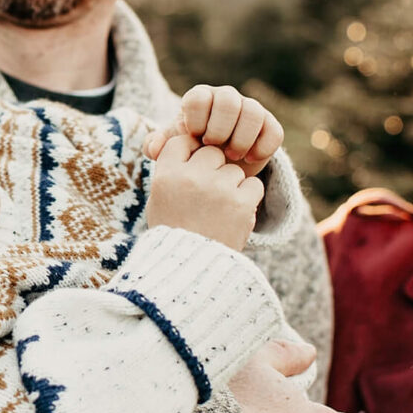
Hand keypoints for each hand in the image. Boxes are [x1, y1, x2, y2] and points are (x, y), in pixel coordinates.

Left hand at [144, 84, 283, 175]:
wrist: (216, 168)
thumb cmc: (190, 152)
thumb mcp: (172, 150)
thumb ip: (159, 147)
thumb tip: (154, 148)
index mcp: (200, 98)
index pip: (199, 97)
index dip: (196, 119)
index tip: (194, 138)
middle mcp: (226, 98)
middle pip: (228, 99)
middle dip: (220, 127)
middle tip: (213, 149)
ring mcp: (249, 110)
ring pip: (253, 112)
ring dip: (241, 137)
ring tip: (231, 157)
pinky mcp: (269, 127)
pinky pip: (274, 131)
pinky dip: (262, 147)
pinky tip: (249, 160)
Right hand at [147, 132, 264, 251]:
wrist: (191, 271)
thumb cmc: (174, 234)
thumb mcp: (159, 200)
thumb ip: (171, 170)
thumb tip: (189, 143)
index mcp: (166, 175)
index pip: (181, 141)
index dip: (190, 151)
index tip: (192, 168)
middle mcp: (191, 177)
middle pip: (212, 152)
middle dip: (213, 169)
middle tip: (208, 195)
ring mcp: (218, 189)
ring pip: (235, 170)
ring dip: (232, 186)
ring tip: (219, 211)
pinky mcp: (241, 203)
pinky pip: (253, 185)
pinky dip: (247, 199)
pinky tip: (233, 215)